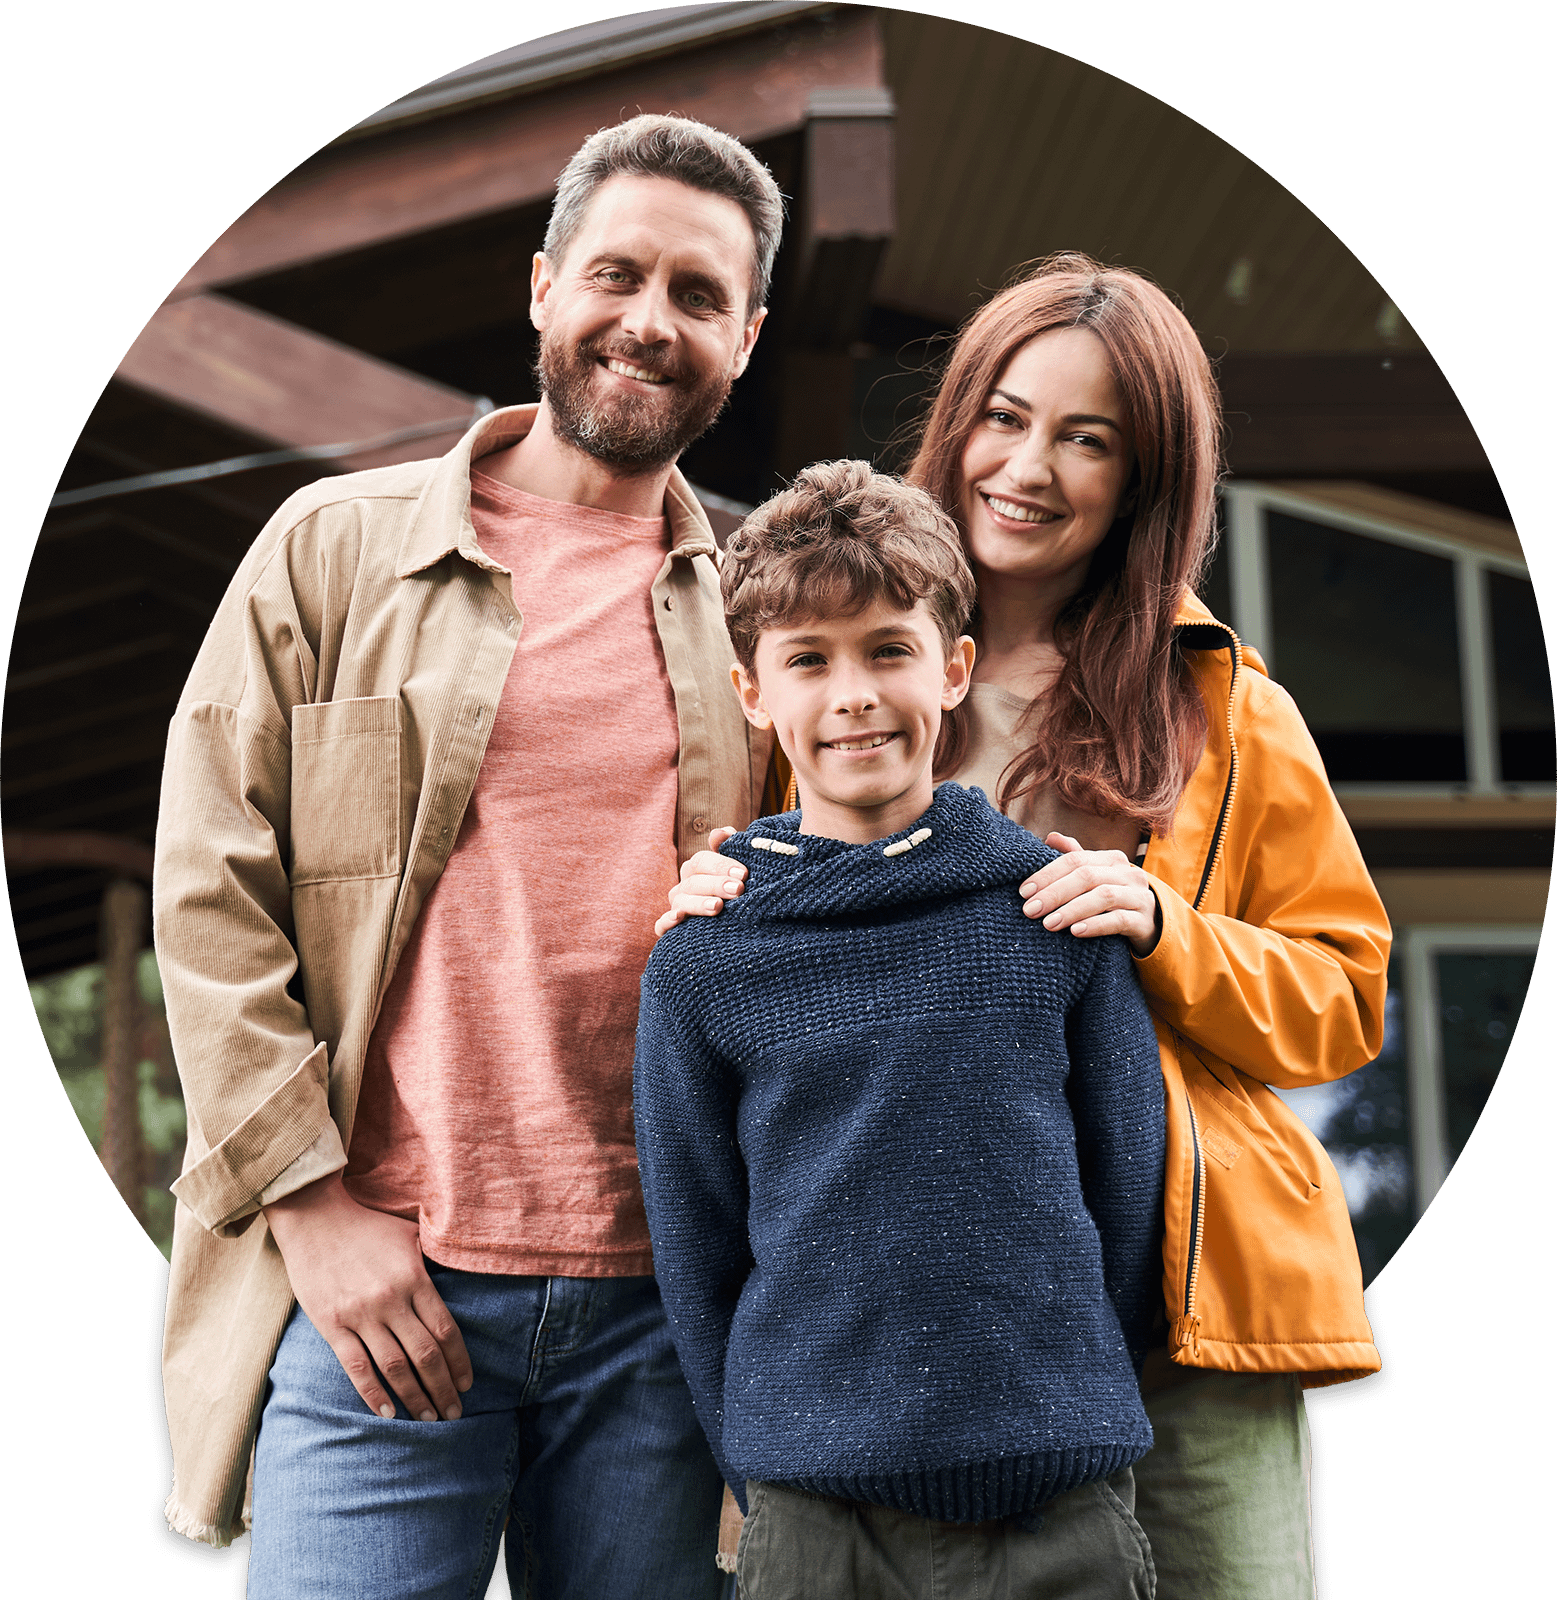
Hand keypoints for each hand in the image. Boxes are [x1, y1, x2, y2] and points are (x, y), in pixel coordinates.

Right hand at [264, 1174, 472, 1421]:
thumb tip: (466, 1277)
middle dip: (443, 1389)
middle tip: (455, 1414)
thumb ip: (436, 1260)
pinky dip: (372, 1393)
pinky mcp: (332, 1324)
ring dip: (415, 1397)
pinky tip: (387, 1413)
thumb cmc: (368, 1227)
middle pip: (425, 1355)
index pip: (445, 1329)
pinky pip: (356, 1366)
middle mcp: (391, 1299)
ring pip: (394, 1366)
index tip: (467, 1383)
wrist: (316, 1219)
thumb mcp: (411, 1235)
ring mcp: (360, 1314)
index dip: (459, 1361)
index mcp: (415, 1278)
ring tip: (429, 1419)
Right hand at [653, 826, 746, 936]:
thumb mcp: (740, 869)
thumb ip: (731, 847)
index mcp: (698, 869)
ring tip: (718, 907)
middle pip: (694, 881)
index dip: (721, 864)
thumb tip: (721, 833)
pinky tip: (679, 917)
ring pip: (680, 901)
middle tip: (738, 889)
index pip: (701, 860)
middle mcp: (685, 886)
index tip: (743, 873)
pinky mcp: (670, 929)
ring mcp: (677, 907)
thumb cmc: (739, 889)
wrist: (741, 925)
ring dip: (698, 903)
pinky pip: (661, 925)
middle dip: (716, 884)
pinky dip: (667, 921)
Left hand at [1020, 833, 1161, 957]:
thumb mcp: (1094, 877)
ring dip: (1072, 910)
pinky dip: (1095, 925)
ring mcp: (1139, 896)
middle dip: (1055, 893)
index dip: (1047, 874)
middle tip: (1030, 910)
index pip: (1075, 859)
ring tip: (1048, 924)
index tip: (1024, 891)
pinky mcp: (1144, 920)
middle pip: (1087, 876)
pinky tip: (1075, 932)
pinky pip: (1119, 921)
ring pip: (1103, 897)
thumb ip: (1074, 858)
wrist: (1149, 925)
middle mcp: (1128, 873)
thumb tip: (1051, 837)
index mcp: (1111, 859)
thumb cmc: (1112, 899)